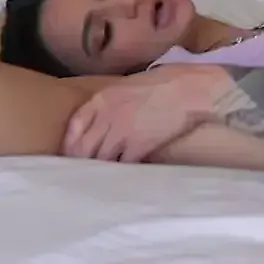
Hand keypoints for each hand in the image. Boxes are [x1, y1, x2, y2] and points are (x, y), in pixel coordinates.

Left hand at [62, 64, 235, 162]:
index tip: (72, 155)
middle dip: (81, 162)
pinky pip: (122, 165)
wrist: (193, 88)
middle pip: (82, 148)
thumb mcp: (129, 86)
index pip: (74, 126)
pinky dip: (122, 172)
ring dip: (100, 170)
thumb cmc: (166, 83)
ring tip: (100, 179)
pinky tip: (124, 176)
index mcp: (103, 98)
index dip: (70, 144)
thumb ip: (110, 104)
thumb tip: (100, 125)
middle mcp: (107, 115)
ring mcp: (122, 132)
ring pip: (100, 159)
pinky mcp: (139, 145)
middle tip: (82, 173)